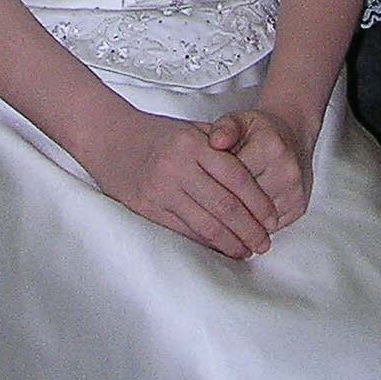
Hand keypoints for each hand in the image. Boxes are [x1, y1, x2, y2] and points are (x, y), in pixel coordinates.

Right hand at [88, 104, 278, 257]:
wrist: (108, 137)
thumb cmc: (154, 133)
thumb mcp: (189, 128)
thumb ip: (220, 145)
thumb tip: (254, 174)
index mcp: (192, 143)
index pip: (236, 177)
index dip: (258, 202)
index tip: (272, 219)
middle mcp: (178, 166)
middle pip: (225, 206)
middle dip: (250, 229)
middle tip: (265, 243)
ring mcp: (161, 189)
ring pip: (206, 224)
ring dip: (232, 243)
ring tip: (247, 251)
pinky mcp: (147, 208)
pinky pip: (184, 231)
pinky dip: (206, 245)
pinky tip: (220, 249)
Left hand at [207, 105, 315, 229]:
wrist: (292, 136)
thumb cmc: (261, 130)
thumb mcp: (239, 120)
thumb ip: (224, 128)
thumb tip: (215, 141)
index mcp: (270, 147)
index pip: (235, 176)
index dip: (215, 179)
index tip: (204, 179)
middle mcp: (287, 171)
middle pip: (246, 200)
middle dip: (225, 200)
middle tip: (210, 197)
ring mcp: (295, 192)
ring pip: (257, 217)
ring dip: (239, 216)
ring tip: (224, 205)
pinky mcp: (298, 207)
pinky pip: (269, 225)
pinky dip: (254, 222)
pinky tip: (242, 214)